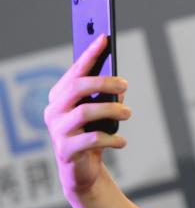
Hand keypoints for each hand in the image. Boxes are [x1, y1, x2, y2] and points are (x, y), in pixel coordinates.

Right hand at [44, 35, 130, 195]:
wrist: (82, 169)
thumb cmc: (91, 133)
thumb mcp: (100, 111)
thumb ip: (105, 95)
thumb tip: (118, 85)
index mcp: (60, 96)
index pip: (75, 71)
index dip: (90, 54)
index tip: (105, 38)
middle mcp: (54, 110)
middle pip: (77, 87)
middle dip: (104, 81)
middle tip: (125, 83)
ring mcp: (57, 130)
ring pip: (84, 112)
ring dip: (111, 110)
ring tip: (127, 113)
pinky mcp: (65, 150)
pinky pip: (90, 139)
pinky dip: (111, 139)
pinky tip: (122, 141)